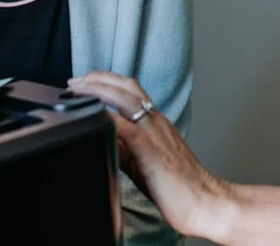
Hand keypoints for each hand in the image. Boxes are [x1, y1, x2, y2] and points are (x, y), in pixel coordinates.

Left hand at [68, 71, 231, 237]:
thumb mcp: (146, 160)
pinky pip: (128, 129)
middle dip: (98, 78)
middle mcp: (156, 121)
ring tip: (79, 90)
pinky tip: (94, 116)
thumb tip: (106, 137)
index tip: (85, 82)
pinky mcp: (152, 151)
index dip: (106, 81)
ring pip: (127, 99)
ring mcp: (155, 133)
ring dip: (99, 90)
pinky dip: (110, 119)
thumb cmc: (179, 185)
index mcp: (156, 122)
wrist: (205, 201)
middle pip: (127, 86)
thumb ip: (126, 147)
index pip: (131, 90)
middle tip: (75, 81)